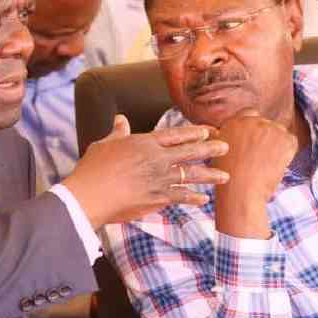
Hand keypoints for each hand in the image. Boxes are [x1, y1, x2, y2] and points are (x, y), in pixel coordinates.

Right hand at [63, 115, 229, 228]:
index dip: (194, 133)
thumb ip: (117, 132)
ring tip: (226, 176)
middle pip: (190, 152)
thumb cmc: (93, 168)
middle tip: (226, 146)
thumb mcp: (104, 144)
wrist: (91, 195)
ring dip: (210, 176)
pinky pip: (182, 197)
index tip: (208, 131)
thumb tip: (120, 118)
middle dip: (211, 149)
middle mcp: (157, 159)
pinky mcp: (158, 198)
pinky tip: (204, 199)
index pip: (175, 135)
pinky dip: (194, 198)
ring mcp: (160, 179)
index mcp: (144, 143)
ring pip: (192, 175)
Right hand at [212, 109, 297, 238]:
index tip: (255, 142)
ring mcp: (267, 127)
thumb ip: (230, 139)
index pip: (248, 114)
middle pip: (266, 123)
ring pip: (279, 132)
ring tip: (266, 165)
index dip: (254, 128)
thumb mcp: (219, 154)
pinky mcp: (284, 137)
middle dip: (267, 137)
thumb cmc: (229, 181)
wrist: (241, 191)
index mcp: (231, 123)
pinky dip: (288, 153)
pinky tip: (275, 166)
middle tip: (263, 158)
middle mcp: (249, 121)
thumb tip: (241, 138)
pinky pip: (291, 141)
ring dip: (277, 145)